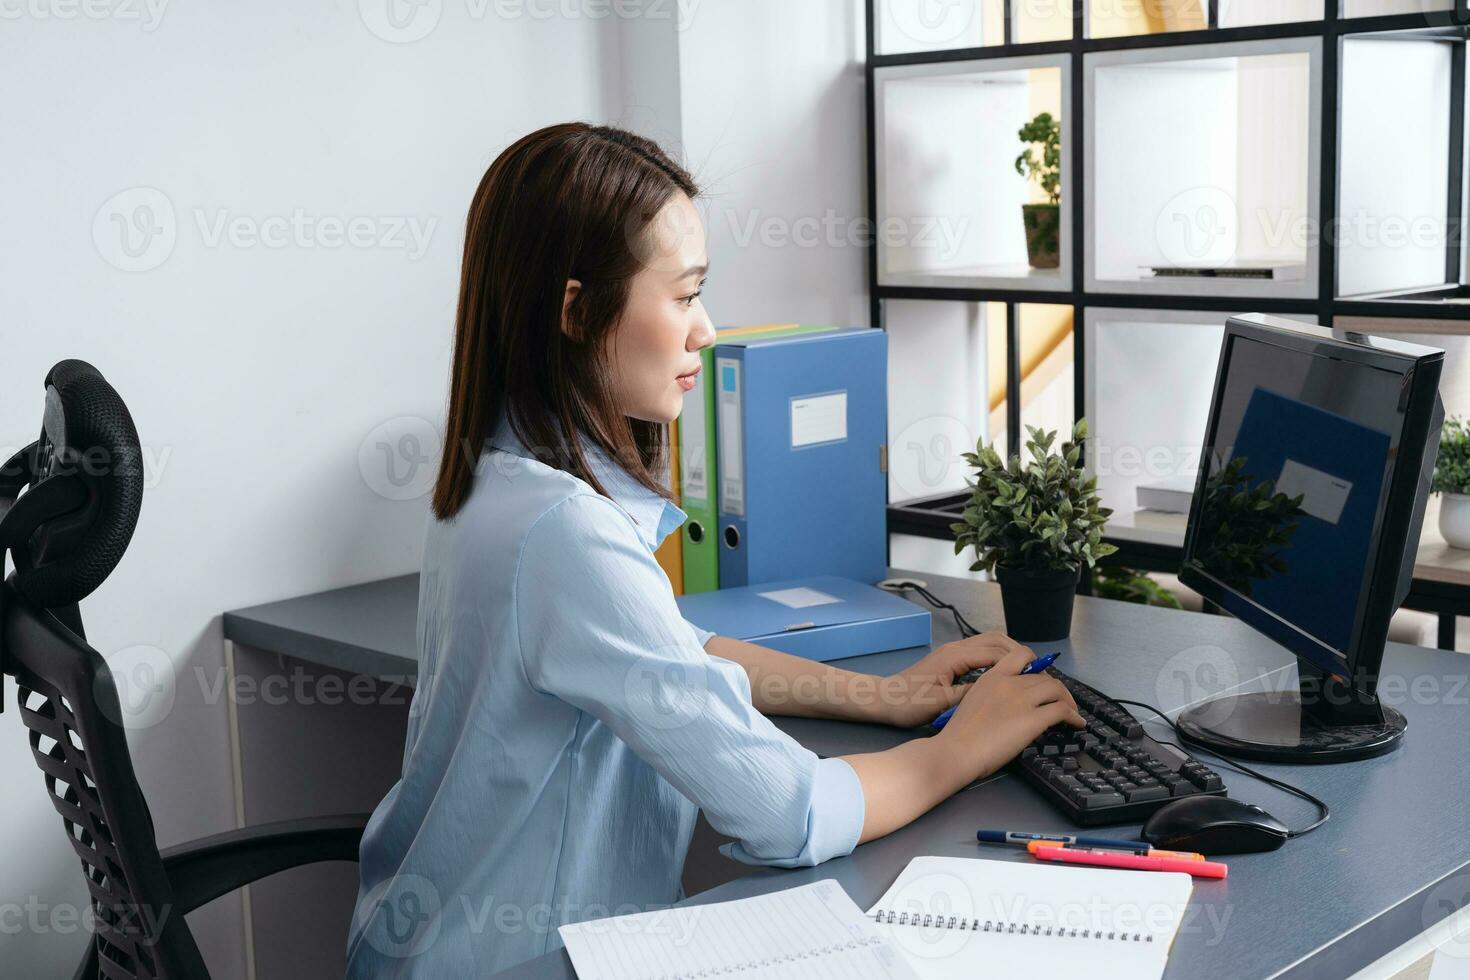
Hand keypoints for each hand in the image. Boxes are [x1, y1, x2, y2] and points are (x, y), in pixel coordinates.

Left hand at [881, 632, 1039, 728]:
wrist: (885, 699)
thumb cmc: (910, 703)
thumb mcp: (943, 703)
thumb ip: (971, 694)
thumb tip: (998, 690)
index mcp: (955, 656)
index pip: (996, 652)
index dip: (1019, 661)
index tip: (1037, 673)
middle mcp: (955, 648)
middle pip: (995, 640)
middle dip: (1018, 652)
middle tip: (1036, 669)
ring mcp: (952, 651)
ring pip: (988, 642)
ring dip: (1008, 652)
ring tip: (1024, 670)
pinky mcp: (950, 658)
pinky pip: (980, 650)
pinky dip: (996, 657)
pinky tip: (1003, 673)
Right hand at [933, 646, 1084, 782]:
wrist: (955, 751)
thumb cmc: (958, 734)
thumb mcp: (973, 702)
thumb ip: (992, 695)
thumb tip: (1009, 704)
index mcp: (991, 677)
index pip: (1021, 655)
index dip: (1037, 664)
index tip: (1042, 677)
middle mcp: (1008, 683)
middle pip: (1043, 676)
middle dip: (1056, 688)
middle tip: (1060, 700)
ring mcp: (1021, 700)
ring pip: (1056, 689)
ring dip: (1068, 700)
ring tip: (1072, 711)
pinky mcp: (1032, 720)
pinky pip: (1062, 710)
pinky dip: (1073, 716)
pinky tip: (1076, 723)